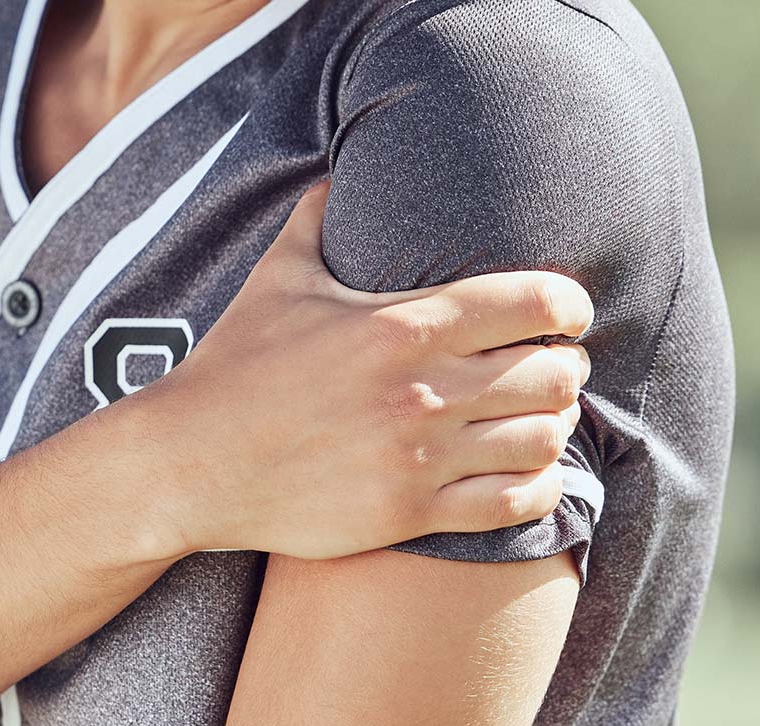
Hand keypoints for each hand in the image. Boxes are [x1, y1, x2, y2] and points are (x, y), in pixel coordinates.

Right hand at [135, 183, 592, 559]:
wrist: (189, 463)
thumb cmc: (232, 367)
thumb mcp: (276, 281)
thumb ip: (316, 223)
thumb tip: (332, 178)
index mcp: (403, 324)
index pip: (534, 303)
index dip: (570, 305)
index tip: (569, 313)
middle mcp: (421, 389)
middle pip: (553, 373)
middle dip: (567, 367)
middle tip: (555, 368)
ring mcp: (419, 456)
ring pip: (543, 438)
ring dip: (555, 426)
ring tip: (541, 420)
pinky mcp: (409, 513)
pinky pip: (513, 503)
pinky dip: (539, 487)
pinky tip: (531, 474)